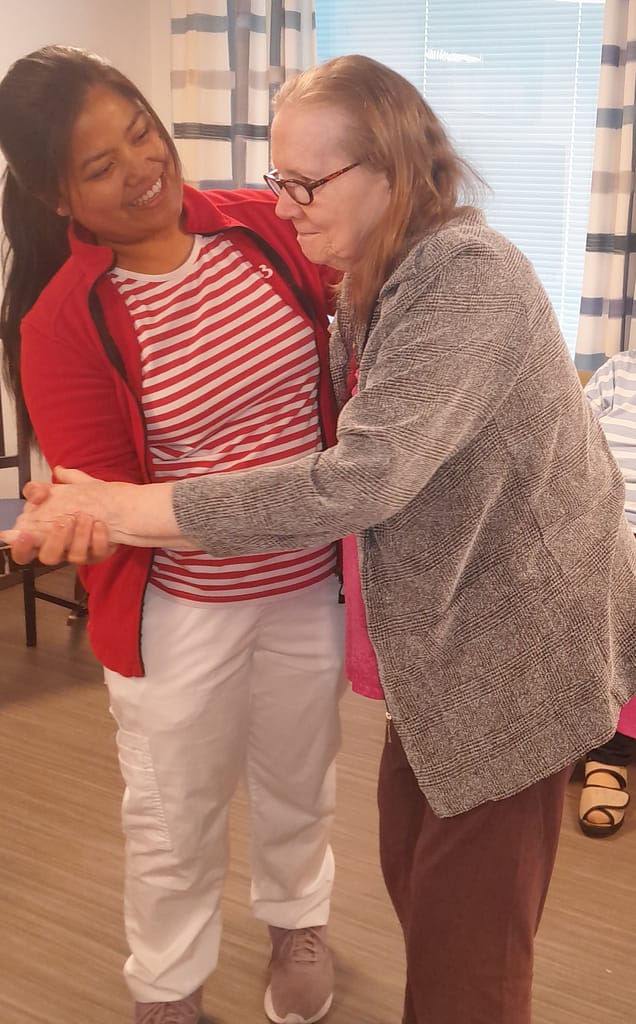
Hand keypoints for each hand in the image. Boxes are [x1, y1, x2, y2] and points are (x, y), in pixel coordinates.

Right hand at [0, 469, 117, 564]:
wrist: (114, 503)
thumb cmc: (84, 500)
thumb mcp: (64, 488)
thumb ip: (46, 487)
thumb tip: (43, 485)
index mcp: (45, 535)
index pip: (24, 552)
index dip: (21, 548)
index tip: (25, 534)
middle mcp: (61, 548)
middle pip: (49, 557)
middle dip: (55, 539)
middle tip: (63, 520)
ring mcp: (80, 553)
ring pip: (75, 556)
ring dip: (79, 536)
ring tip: (85, 516)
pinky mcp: (99, 554)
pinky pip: (98, 553)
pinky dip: (99, 538)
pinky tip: (100, 524)